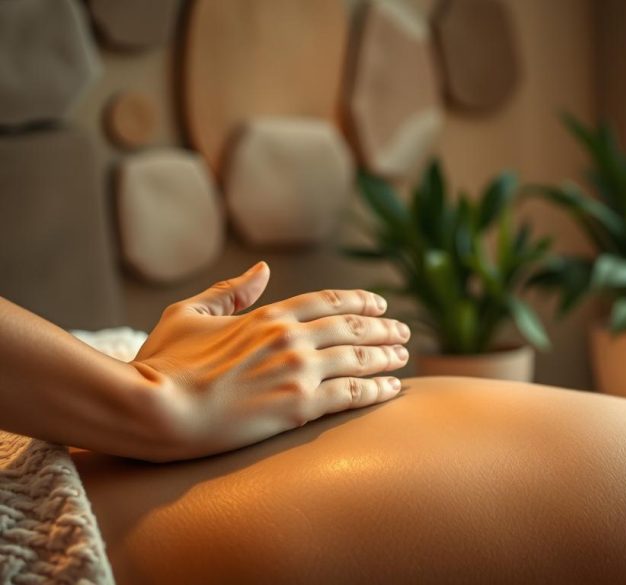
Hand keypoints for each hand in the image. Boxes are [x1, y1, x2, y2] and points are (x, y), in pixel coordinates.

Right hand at [131, 262, 409, 459]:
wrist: (154, 409)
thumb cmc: (162, 363)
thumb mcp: (189, 313)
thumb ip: (230, 291)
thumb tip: (262, 269)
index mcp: (266, 315)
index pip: (328, 301)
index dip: (360, 301)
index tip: (380, 304)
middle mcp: (290, 337)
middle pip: (353, 327)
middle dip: (383, 328)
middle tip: (403, 332)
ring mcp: (298, 371)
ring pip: (359, 358)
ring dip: (386, 356)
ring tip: (403, 357)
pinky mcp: (300, 406)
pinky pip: (353, 394)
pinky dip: (378, 389)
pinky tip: (393, 388)